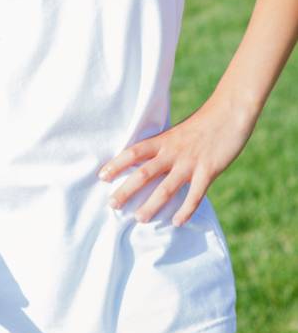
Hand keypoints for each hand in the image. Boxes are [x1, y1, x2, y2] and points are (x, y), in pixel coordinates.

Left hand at [98, 100, 256, 225]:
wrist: (230, 110)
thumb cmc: (204, 122)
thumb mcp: (178, 132)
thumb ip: (165, 147)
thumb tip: (151, 161)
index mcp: (163, 140)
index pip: (134, 152)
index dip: (117, 164)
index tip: (102, 176)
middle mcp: (173, 152)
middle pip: (144, 173)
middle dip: (126, 190)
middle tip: (112, 205)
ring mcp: (190, 162)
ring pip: (166, 188)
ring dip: (152, 205)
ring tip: (139, 219)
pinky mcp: (209, 170)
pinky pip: (195, 194)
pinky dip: (186, 210)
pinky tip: (177, 222)